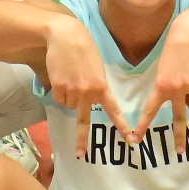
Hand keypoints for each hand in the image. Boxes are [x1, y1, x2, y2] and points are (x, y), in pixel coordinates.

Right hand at [41, 20, 132, 141]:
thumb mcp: (97, 66)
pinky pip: (59, 97)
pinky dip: (59, 91)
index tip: (131, 139)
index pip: (114, 110)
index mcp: (101, 86)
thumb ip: (96, 84)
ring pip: (68, 105)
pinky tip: (62, 76)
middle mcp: (87, 92)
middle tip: (81, 155)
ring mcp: (71, 91)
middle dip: (82, 140)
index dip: (122, 126)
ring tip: (71, 77)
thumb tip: (85, 98)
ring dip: (69, 97)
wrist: (64, 34)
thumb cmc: (84, 47)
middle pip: (82, 121)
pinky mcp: (57, 87)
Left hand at [136, 10, 188, 143]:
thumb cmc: (174, 49)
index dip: (143, 125)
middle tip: (179, 152)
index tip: (136, 139)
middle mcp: (175, 89)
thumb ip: (174, 89)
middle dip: (180, 136)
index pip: (150, 110)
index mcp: (161, 86)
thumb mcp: (166, 69)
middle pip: (179, 118)